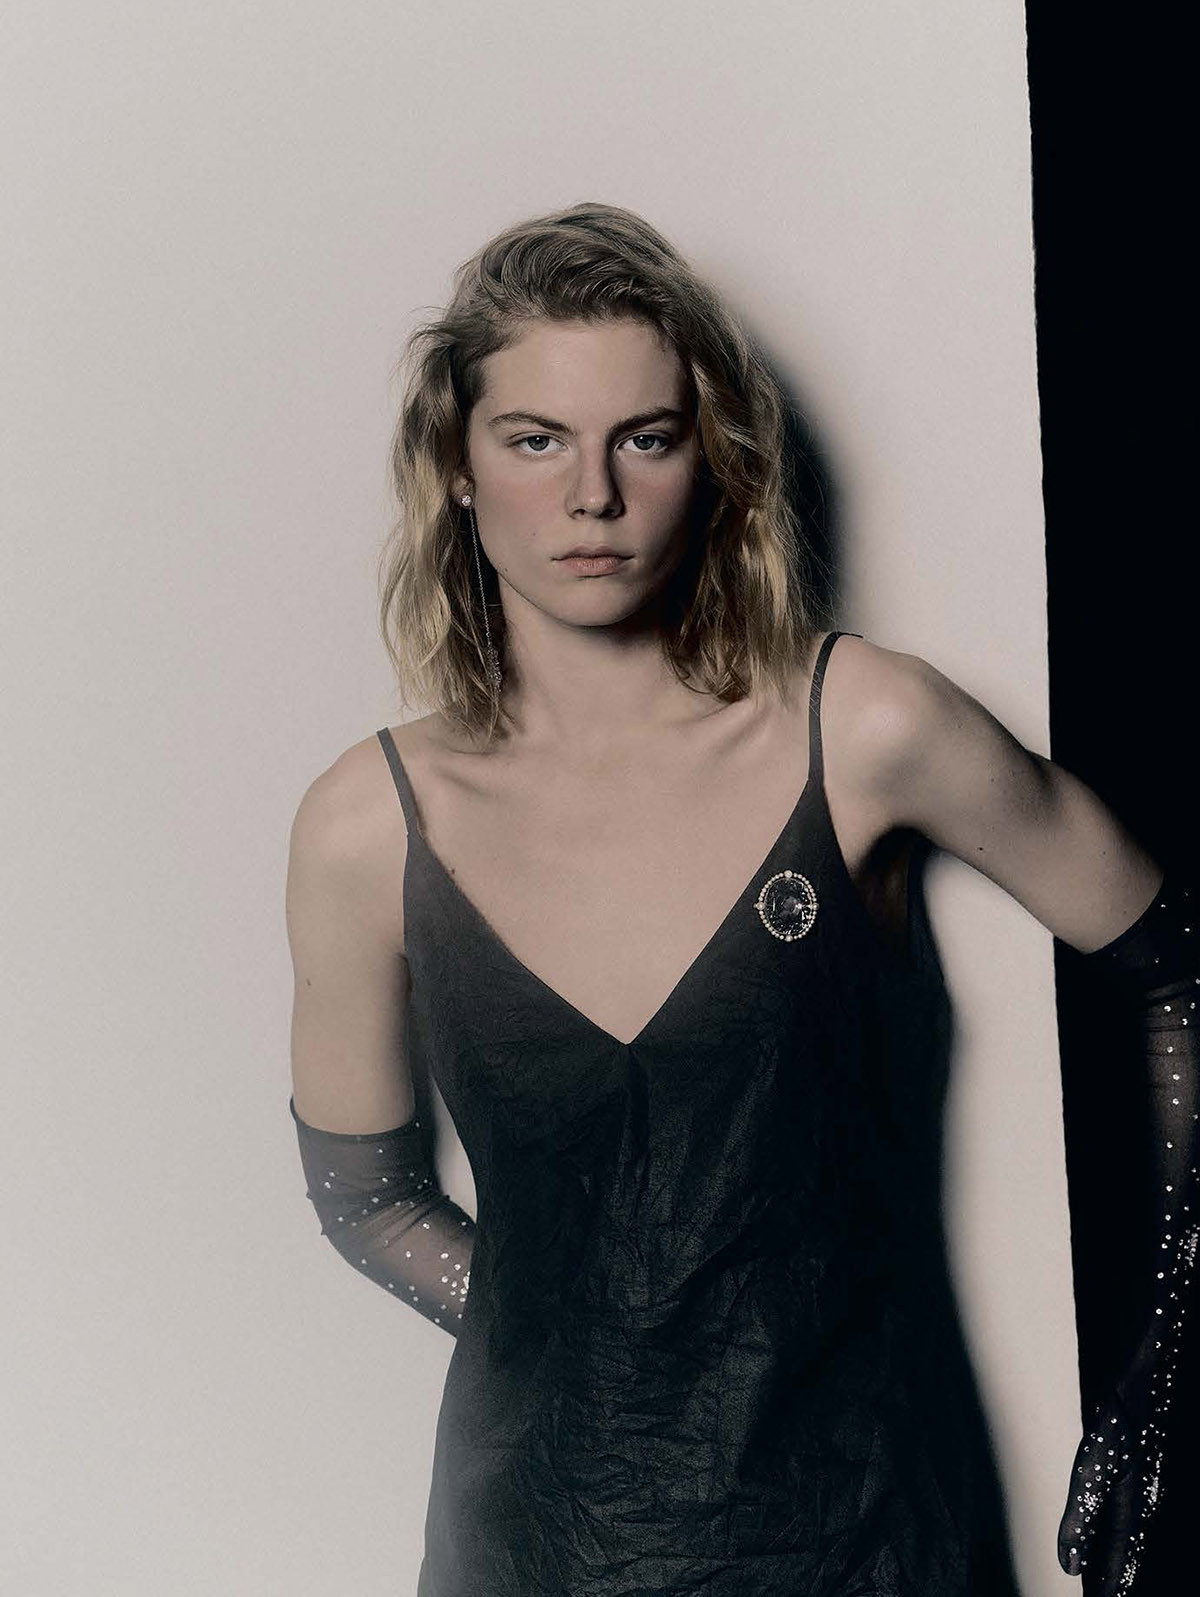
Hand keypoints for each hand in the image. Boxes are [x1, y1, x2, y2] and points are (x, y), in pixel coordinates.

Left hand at [1056, 1390, 1163, 1594]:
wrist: (1127, 1390)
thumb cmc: (1111, 1432)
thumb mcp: (1089, 1478)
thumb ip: (1079, 1522)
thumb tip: (1068, 1567)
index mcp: (1127, 1515)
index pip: (1115, 1563)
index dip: (1106, 1586)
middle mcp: (1128, 1505)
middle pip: (1114, 1552)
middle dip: (1104, 1575)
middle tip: (1094, 1596)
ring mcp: (1122, 1488)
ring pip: (1110, 1533)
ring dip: (1099, 1555)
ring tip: (1088, 1573)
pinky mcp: (1112, 1472)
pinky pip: (1105, 1512)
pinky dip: (1095, 1529)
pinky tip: (1088, 1528)